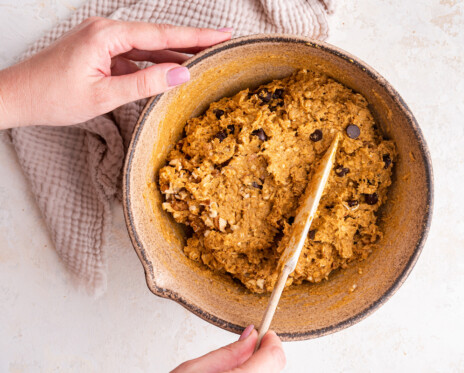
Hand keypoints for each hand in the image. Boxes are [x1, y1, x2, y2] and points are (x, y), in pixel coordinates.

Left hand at [0, 17, 232, 128]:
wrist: (15, 96)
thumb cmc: (52, 97)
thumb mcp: (104, 96)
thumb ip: (145, 84)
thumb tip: (181, 74)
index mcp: (106, 35)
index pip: (161, 35)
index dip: (195, 37)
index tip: (222, 35)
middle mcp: (105, 30)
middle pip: (158, 36)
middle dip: (190, 42)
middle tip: (221, 43)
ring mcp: (102, 40)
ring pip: (147, 46)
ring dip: (174, 53)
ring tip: (204, 58)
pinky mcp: (99, 51)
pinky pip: (133, 54)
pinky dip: (153, 63)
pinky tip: (171, 70)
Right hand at [171, 326, 285, 372]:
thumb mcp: (193, 371)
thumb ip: (227, 353)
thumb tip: (250, 336)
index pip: (274, 357)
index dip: (270, 341)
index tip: (264, 334)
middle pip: (273, 369)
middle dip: (263, 356)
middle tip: (247, 348)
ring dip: (256, 370)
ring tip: (232, 370)